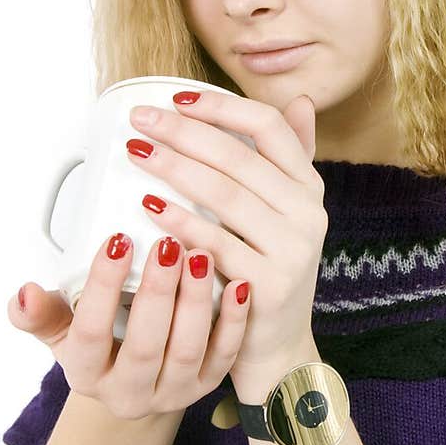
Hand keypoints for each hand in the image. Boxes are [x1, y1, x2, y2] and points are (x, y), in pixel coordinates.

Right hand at [8, 236, 253, 421]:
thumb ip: (41, 313)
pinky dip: (234, 322)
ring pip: (189, 351)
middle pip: (145, 346)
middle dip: (158, 293)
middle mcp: (129, 393)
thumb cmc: (98, 345)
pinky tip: (238, 285)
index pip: (89, 333)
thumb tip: (24, 294)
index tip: (117, 239)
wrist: (135, 384)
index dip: (102, 287)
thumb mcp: (61, 331)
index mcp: (87, 375)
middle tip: (169, 244)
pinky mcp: (208, 386)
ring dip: (197, 302)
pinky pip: (225, 356)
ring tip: (201, 255)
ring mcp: (173, 393)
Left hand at [124, 91, 325, 383]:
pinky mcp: (269, 284)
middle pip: (239, 157)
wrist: (276, 345)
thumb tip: (299, 100)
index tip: (176, 99)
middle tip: (139, 121)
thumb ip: (290, 157)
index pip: (269, 127)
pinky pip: (216, 243)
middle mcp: (308, 213)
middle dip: (183, 133)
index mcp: (308, 186)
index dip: (221, 107)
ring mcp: (293, 250)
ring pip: (226, 195)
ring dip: (175, 168)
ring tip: (137, 153)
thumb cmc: (267, 269)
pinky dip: (181, 221)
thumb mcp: (287, 211)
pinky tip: (150, 206)